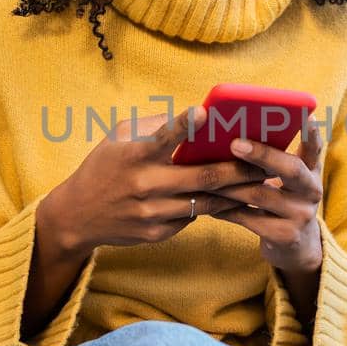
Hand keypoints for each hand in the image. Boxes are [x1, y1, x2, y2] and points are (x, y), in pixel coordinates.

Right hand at [45, 106, 268, 254]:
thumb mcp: (119, 137)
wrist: (78, 216)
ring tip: (264, 182)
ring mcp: (152, 213)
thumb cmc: (104, 166)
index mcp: (134, 155)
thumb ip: (155, 126)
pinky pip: (193, 217)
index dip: (183, 125)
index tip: (204, 112)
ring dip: (237, 192)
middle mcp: (145, 185)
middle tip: (268, 160)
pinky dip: (216, 207)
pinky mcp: (157, 233)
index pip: (162, 138)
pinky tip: (238, 200)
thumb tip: (197, 118)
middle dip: (240, 169)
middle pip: (203, 177)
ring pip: (206, 202)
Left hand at [211, 118, 324, 275]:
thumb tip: (235, 133)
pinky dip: (225, 209)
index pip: (315, 147)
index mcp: (312, 170)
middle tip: (235, 143)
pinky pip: (248, 218)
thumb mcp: (289, 180)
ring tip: (207, 173)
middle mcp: (312, 190)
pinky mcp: (285, 235)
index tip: (306, 115)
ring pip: (260, 194)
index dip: (311, 132)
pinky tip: (208, 202)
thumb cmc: (283, 200)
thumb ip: (275, 159)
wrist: (296, 245)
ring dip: (230, 183)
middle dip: (262, 154)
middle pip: (290, 168)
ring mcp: (300, 214)